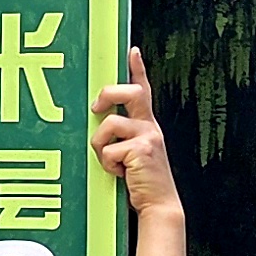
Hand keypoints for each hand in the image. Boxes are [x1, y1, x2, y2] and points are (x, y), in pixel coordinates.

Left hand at [92, 46, 180, 217]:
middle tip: (96, 108)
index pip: (143, 91)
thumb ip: (122, 137)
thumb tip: (98, 123)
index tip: (132, 51)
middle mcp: (150, 127)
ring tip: (114, 164)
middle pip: (130, 92)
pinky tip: (121, 174)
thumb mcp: (133, 154)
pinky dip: (108, 166)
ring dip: (101, 147)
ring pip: (108, 125)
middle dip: (108, 94)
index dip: (138, 69)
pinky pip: (108, 150)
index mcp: (147, 126)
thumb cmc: (142, 181)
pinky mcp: (141, 149)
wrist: (160, 204)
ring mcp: (148, 136)